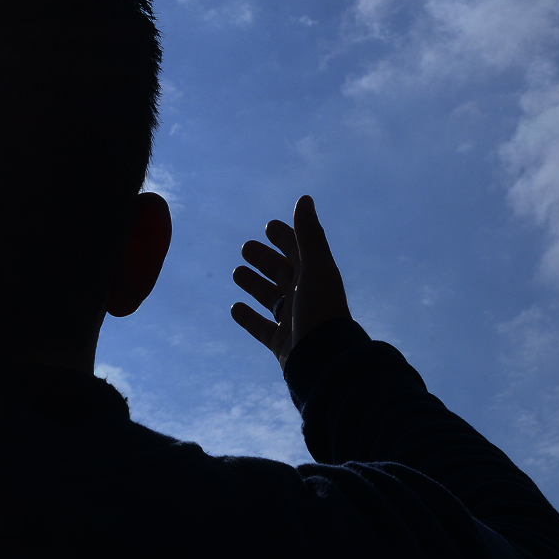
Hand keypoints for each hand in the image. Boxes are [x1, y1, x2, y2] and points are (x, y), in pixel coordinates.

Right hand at [229, 194, 350, 368]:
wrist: (323, 360)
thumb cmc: (321, 311)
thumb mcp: (315, 268)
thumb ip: (308, 235)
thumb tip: (304, 198)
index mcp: (317, 278)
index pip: (300, 252)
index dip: (286, 237)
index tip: (269, 226)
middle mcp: (306, 298)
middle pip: (283, 273)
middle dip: (265, 260)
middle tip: (245, 249)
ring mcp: (293, 321)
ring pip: (270, 298)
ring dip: (254, 284)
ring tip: (236, 273)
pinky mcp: (282, 343)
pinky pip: (262, 327)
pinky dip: (248, 317)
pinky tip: (234, 308)